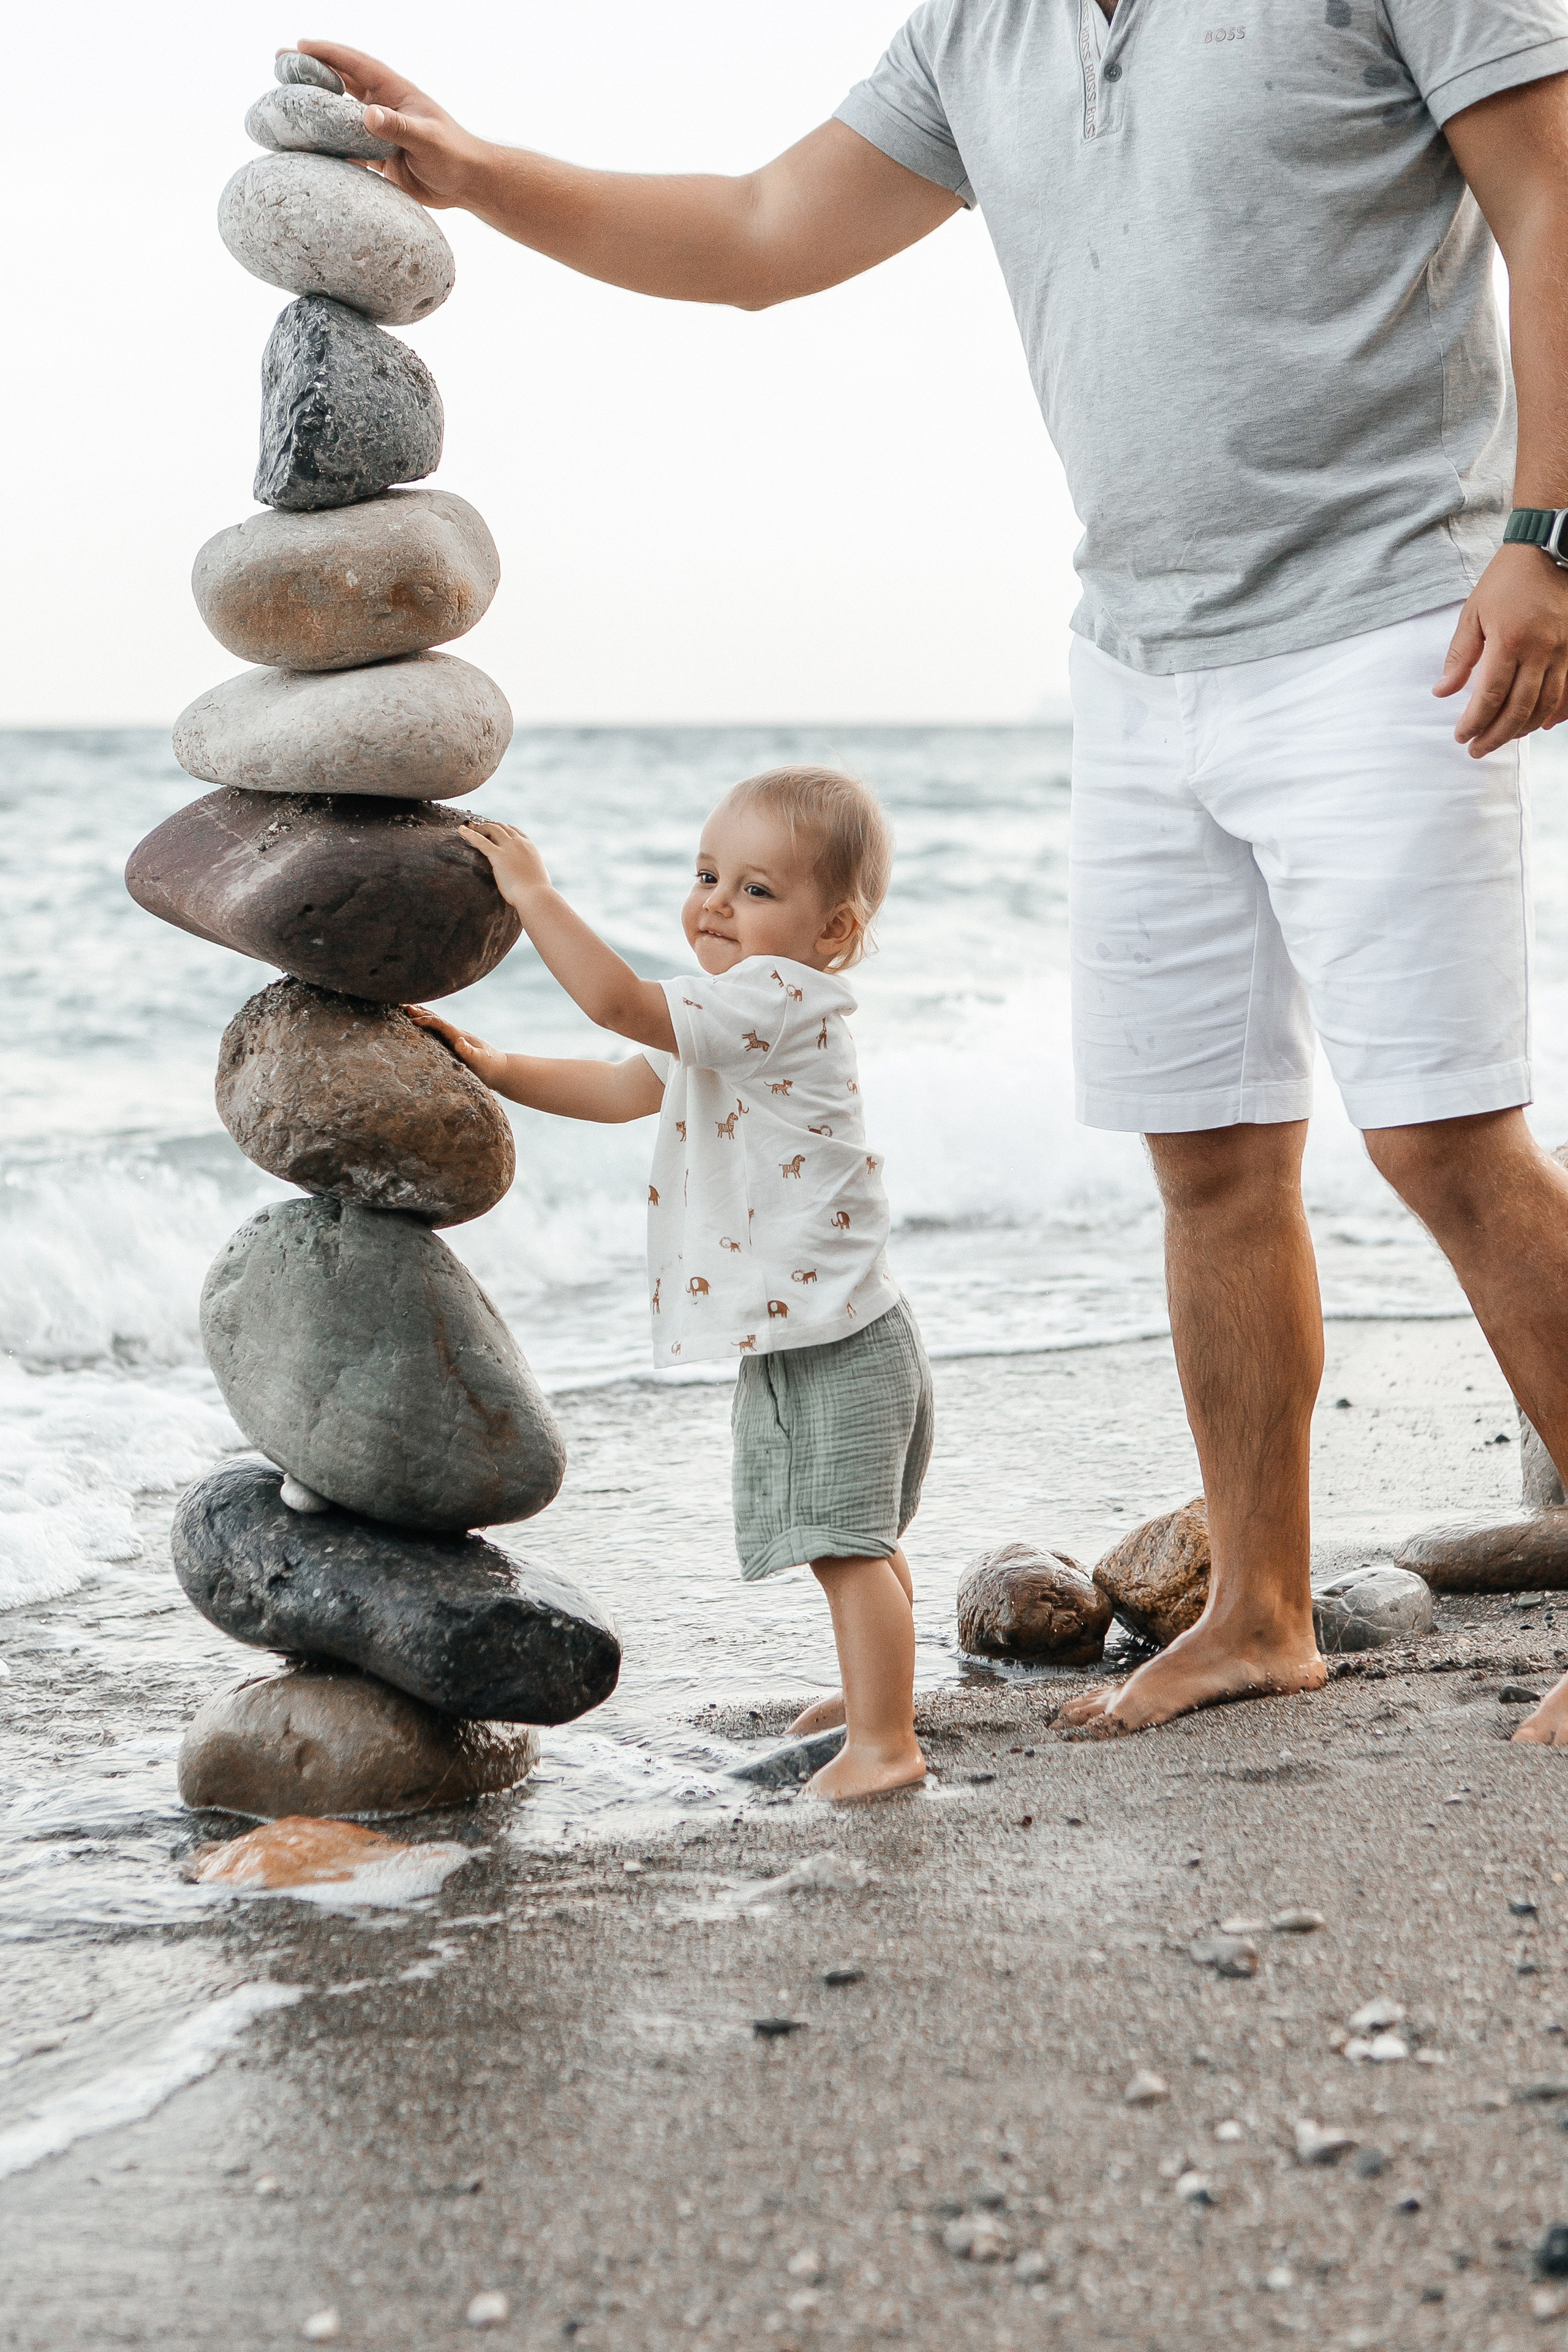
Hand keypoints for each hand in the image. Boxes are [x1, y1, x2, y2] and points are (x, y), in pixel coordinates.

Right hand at [291, 40, 489, 208]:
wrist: (466, 184)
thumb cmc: (454, 155)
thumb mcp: (427, 138)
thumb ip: (398, 126)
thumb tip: (368, 115)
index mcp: (394, 91)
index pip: (356, 65)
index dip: (328, 54)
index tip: (300, 46)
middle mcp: (384, 106)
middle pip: (341, 82)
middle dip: (312, 71)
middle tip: (280, 62)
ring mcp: (380, 129)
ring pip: (340, 113)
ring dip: (315, 107)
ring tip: (285, 101)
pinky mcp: (379, 155)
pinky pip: (347, 145)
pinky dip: (328, 144)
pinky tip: (306, 145)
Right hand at [404, 1004, 508, 1088]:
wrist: (502, 1070)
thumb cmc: (491, 1067)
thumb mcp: (481, 1061)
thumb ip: (470, 1052)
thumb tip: (459, 1041)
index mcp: (460, 1036)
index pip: (440, 1024)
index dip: (426, 1020)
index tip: (411, 1020)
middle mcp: (457, 1034)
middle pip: (436, 1018)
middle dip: (420, 1012)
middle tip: (401, 1005)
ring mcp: (456, 1038)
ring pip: (436, 1022)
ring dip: (422, 1014)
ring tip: (407, 1008)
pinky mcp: (455, 1044)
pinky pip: (438, 1031)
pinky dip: (428, 1024)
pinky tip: (421, 1025)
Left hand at [458, 820, 551, 908]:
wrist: (535, 896)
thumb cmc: (537, 893)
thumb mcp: (536, 876)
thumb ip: (529, 871)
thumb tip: (526, 877)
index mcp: (530, 847)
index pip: (514, 831)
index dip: (503, 829)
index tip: (495, 830)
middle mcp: (519, 843)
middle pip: (502, 827)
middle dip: (489, 826)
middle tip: (479, 829)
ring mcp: (509, 847)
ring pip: (492, 829)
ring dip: (480, 827)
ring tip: (470, 829)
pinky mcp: (498, 855)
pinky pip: (480, 841)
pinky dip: (469, 834)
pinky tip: (461, 830)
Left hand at [1434, 544, 1567, 756]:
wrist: (1548, 550)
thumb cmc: (1506, 580)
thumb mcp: (1473, 613)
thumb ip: (1459, 655)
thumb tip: (1443, 692)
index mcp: (1510, 641)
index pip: (1490, 696)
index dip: (1474, 722)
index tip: (1461, 737)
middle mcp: (1541, 650)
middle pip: (1519, 709)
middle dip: (1495, 735)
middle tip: (1477, 750)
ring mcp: (1563, 651)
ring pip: (1546, 705)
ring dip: (1522, 729)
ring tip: (1502, 739)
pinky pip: (1567, 691)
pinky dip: (1555, 713)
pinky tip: (1541, 725)